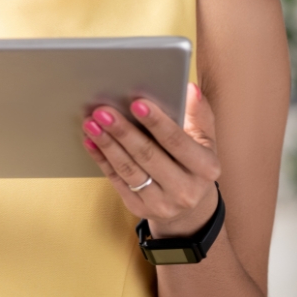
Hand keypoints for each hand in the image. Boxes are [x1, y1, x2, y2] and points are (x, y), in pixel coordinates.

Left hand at [82, 82, 221, 236]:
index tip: (136, 102)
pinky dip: (101, 159)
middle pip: (148, 156)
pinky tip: (90, 142)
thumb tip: (189, 88)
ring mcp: (162, 203)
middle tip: (102, 111)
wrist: (189, 206)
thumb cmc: (193, 162)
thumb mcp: (204, 140)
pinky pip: (116, 180)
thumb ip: (199, 114)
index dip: (156, 122)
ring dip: (107, 144)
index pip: (178, 142)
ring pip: (129, 170)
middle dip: (123, 131)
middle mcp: (186, 189)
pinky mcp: (140, 208)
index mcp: (205, 168)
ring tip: (91, 123)